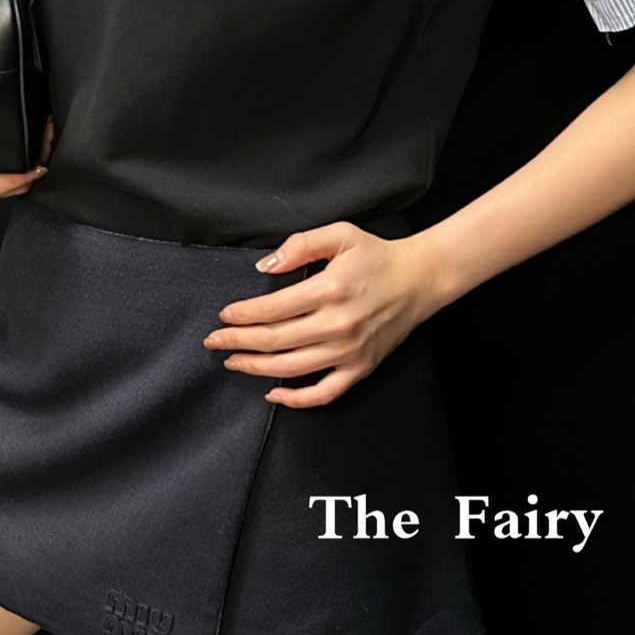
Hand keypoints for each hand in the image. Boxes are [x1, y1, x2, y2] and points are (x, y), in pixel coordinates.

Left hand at [202, 222, 448, 408]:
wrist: (419, 280)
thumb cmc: (377, 257)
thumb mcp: (340, 235)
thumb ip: (300, 245)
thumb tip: (266, 266)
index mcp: (329, 290)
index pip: (271, 309)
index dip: (241, 315)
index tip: (224, 316)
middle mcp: (337, 325)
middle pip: (273, 341)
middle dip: (237, 342)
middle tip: (214, 342)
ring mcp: (349, 352)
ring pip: (290, 369)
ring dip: (255, 368)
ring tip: (234, 362)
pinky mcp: (360, 369)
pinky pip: (323, 394)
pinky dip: (295, 400)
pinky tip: (273, 394)